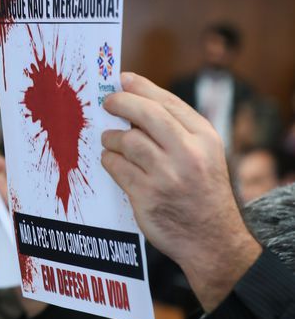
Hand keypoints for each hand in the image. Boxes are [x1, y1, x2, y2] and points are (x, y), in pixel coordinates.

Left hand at [101, 72, 260, 310]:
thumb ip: (176, 130)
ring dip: (112, 137)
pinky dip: (109, 160)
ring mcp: (167, 175)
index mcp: (204, 138)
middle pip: (146, 114)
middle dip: (121, 103)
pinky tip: (111, 161)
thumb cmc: (202, 192)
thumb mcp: (204, 155)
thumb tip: (135, 105)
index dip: (141, 87)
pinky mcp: (146, 195)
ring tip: (109, 140)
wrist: (211, 238)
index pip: (167, 102)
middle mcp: (188, 153)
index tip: (122, 79)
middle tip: (107, 102)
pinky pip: (117, 167)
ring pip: (127, 141)